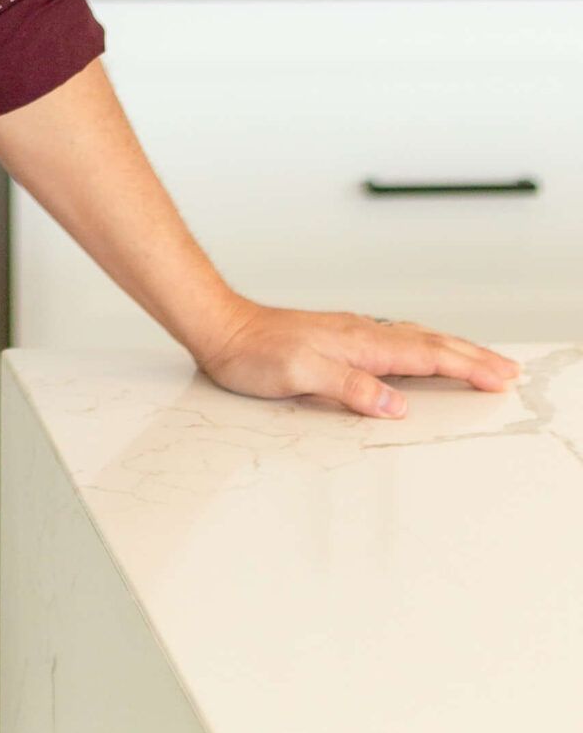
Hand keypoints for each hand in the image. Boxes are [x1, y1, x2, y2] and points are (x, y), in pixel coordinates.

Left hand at [193, 299, 522, 419]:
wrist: (223, 328)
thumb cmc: (255, 353)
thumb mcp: (300, 375)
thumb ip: (350, 388)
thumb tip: (396, 404)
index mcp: (361, 343)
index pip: (427, 355)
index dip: (466, 368)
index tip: (499, 379)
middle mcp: (361, 333)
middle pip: (431, 342)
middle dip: (473, 357)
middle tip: (508, 370)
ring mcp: (351, 333)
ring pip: (416, 338)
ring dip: (453, 349)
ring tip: (480, 359)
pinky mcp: (339, 338)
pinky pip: (395, 340)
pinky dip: (423, 346)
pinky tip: (421, 350)